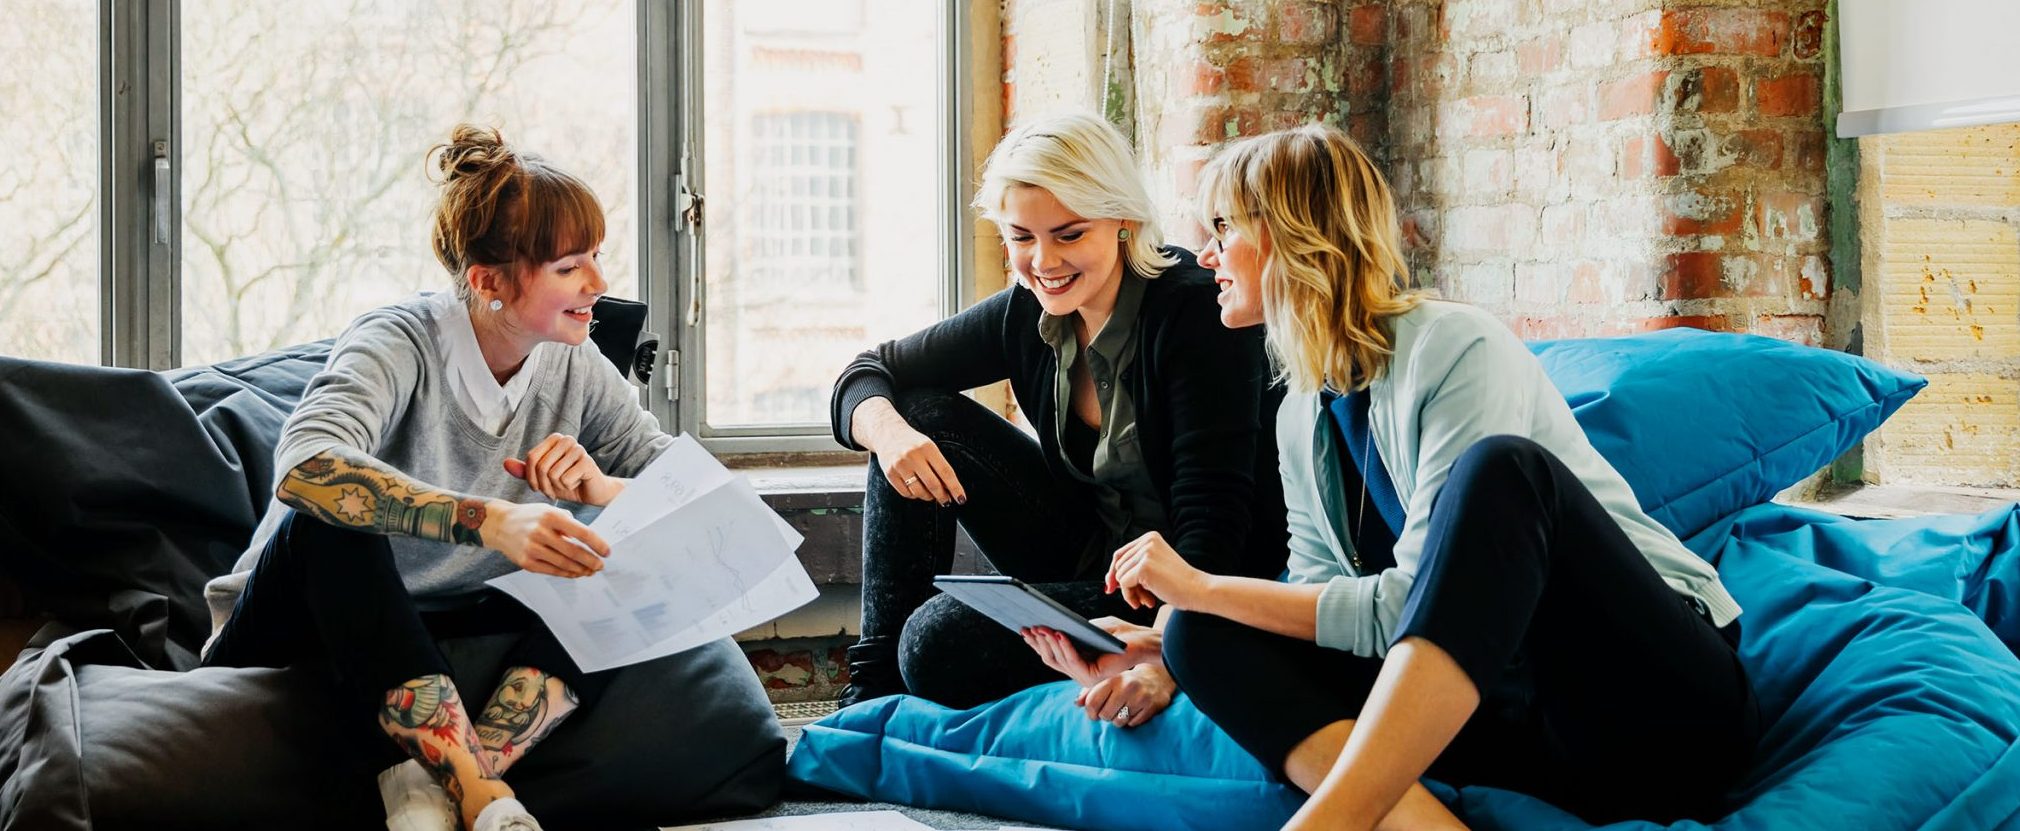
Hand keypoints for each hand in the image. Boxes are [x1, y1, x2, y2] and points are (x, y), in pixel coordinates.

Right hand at [479, 500, 609, 577]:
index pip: (581, 532)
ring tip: (590, 571)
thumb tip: (589, 538)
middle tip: (600, 566)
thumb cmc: (529, 516)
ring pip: (563, 563)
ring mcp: (532, 548)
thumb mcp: (549, 510)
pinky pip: (551, 570)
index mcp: (551, 516)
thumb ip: (568, 522)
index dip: (597, 544)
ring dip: (580, 569)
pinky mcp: (525, 562)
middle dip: (591, 561)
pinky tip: (575, 573)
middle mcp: (541, 532)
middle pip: (574, 551)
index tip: (606, 552)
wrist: (499, 524)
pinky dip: (566, 573)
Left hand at [503, 433, 620, 505]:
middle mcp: (566, 440)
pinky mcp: (587, 462)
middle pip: (541, 466)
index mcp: (555, 439)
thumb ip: (525, 471)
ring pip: (553, 474)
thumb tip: (505, 463)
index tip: (538, 488)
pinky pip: (565, 479)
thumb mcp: (543, 479)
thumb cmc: (568, 484)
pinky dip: (569, 487)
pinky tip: (577, 484)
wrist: (593, 492)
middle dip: (544, 485)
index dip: (531, 477)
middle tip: (554, 490)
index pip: (531, 457)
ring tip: (566, 486)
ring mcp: (578, 449)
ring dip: (557, 487)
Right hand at [868, 421, 966, 506]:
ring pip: (919, 492)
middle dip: (942, 496)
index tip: (961, 499)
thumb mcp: (929, 447)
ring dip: (928, 497)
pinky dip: (914, 495)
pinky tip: (916, 490)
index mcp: (927, 448)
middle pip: (933, 484)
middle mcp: (913, 456)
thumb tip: (949, 489)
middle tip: (946, 501)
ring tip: (930, 494)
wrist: (888, 433)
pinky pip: (906, 493)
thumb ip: (939, 466)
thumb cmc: (913, 443)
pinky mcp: (890, 473)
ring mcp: (900, 465)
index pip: (945, 472)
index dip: (955, 488)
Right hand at [1022, 617, 1162, 686]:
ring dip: (1049, 642)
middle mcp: (1078, 673)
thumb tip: (1049, 627)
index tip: (1023, 629)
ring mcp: (1085, 677)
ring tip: (1042, 627)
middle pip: (1051, 658)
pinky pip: (1073, 661)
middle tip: (1028, 627)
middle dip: (1038, 642)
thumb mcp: (1091, 628)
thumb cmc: (1120, 634)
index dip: (1036, 643)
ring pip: (1060, 660)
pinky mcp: (1093, 676)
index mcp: (1077, 662)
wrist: (1143, 642)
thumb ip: (1073, 630)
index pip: (1051, 655)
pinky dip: (1065, 646)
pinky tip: (1059, 633)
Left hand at [1077, 664, 1176, 727]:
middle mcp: (1126, 687)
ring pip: (1119, 722)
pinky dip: (1132, 721)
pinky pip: (1133, 724)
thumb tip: (1077, 703)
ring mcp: (1140, 697)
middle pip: (1105, 715)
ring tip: (1124, 709)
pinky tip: (1136, 710)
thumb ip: (1090, 692)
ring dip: (1119, 720)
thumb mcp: (1109, 682)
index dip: (1090, 712)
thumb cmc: (1126, 682)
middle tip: (1113, 710)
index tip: (1094, 713)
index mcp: (1113, 680)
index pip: (1092, 702)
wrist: (1157, 677)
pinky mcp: (1151, 706)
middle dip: (1106, 716)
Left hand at [1107, 532, 1207, 609]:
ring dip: (1131, 593)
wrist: (1198, 590)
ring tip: (1148, 600)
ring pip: (1120, 576)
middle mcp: (1147, 541)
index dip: (1114, 572)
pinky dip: (1131, 597)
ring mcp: (1145, 552)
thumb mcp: (1155, 569)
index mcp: (1150, 537)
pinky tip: (1147, 602)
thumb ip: (1134, 568)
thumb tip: (1109, 581)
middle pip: (1118, 566)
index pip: (1120, 554)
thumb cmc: (1180, 583)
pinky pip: (1124, 584)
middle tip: (1143, 599)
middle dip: (1127, 586)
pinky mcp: (1143, 566)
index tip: (1111, 588)